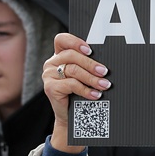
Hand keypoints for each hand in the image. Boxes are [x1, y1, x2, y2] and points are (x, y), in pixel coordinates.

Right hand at [42, 33, 110, 152]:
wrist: (71, 116)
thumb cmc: (80, 93)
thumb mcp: (84, 75)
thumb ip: (88, 65)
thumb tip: (106, 63)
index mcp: (59, 55)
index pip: (62, 39)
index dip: (75, 41)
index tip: (90, 50)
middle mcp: (52, 63)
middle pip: (72, 55)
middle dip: (91, 63)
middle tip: (105, 71)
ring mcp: (49, 75)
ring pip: (73, 70)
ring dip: (92, 78)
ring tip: (104, 85)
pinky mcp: (50, 87)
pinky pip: (71, 84)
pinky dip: (86, 89)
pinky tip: (95, 94)